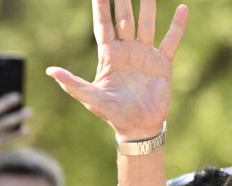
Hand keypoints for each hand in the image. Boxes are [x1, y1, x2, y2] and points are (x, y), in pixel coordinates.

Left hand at [46, 0, 187, 139]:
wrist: (138, 127)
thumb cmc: (112, 114)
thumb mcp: (91, 98)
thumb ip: (72, 83)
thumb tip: (49, 71)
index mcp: (109, 56)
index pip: (103, 25)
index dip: (100, 7)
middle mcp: (127, 51)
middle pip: (124, 19)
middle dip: (122, 0)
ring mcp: (145, 54)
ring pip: (146, 24)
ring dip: (147, 6)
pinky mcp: (162, 63)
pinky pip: (171, 40)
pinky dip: (177, 25)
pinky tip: (182, 9)